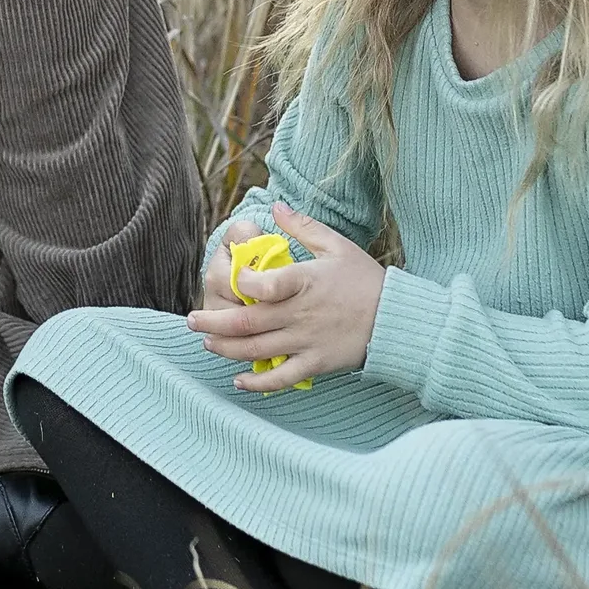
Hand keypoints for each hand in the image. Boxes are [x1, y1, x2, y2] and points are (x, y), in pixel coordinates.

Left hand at [186, 203, 385, 392]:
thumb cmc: (366, 279)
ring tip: (207, 342)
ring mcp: (306, 342)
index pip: (264, 286)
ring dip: (225, 348)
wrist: (397, 319)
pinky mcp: (315, 363)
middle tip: (192, 320)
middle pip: (247, 322)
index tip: (232, 280)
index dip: (240, 284)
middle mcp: (300, 314)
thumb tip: (276, 206)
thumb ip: (303, 227)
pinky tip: (239, 379)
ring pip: (255, 350)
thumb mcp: (337, 245)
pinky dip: (257, 382)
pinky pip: (280, 377)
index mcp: (305, 282)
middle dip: (213, 323)